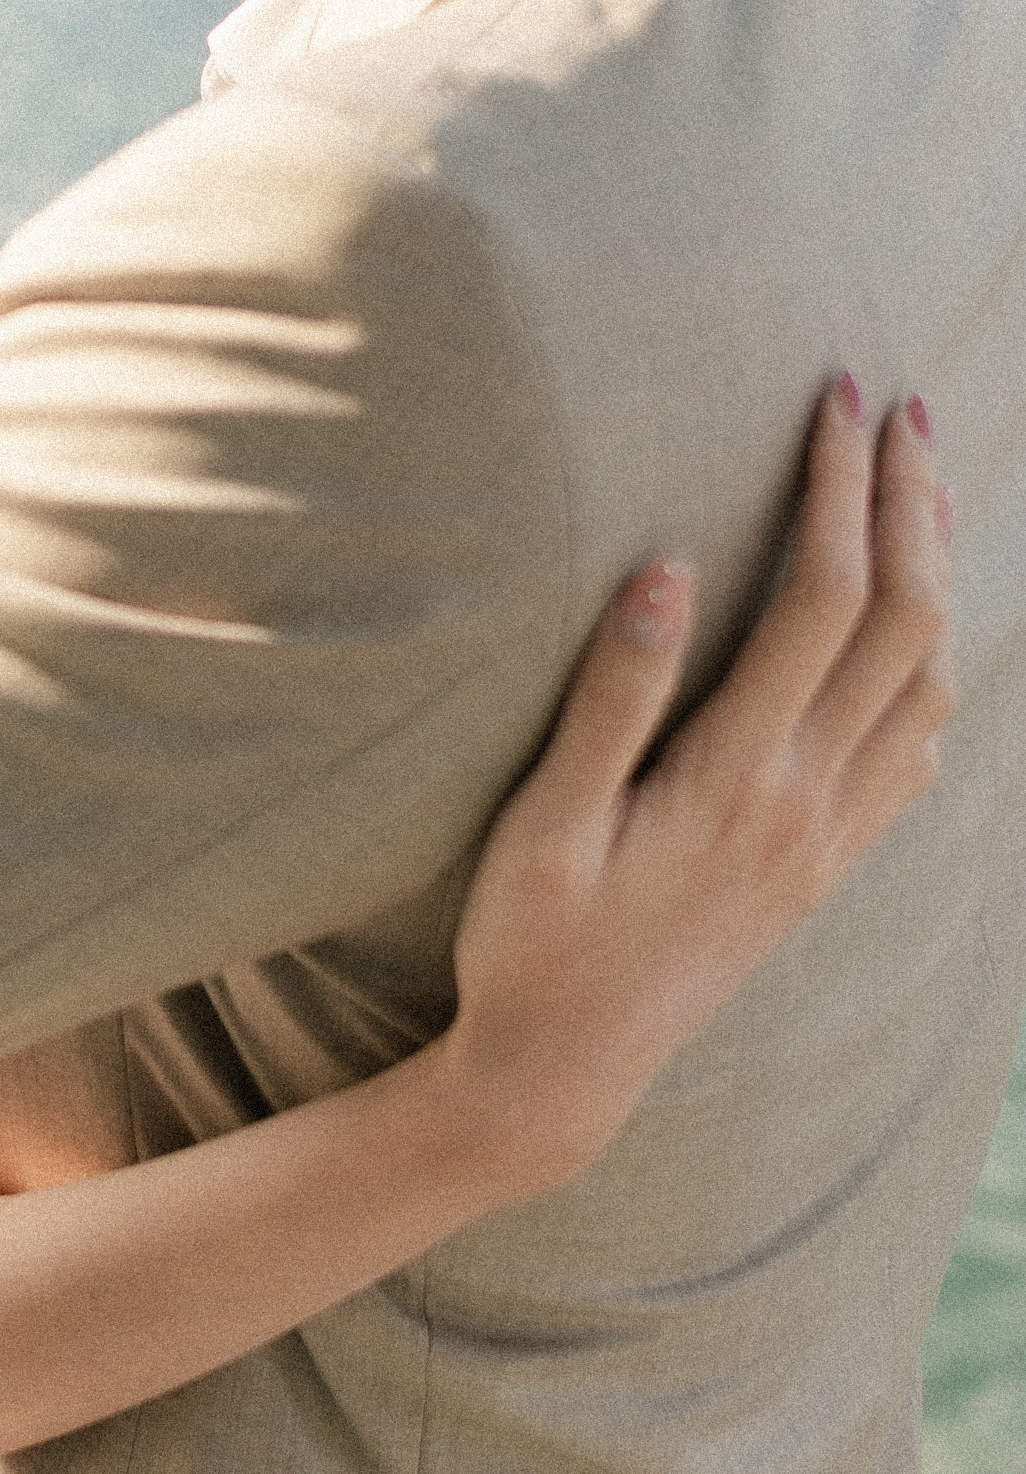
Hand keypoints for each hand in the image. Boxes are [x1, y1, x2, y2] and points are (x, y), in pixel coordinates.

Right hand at [445, 379, 953, 1197]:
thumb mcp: (544, 823)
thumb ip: (612, 695)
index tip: (833, 398)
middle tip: (900, 407)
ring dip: (942, 576)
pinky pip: (919, 754)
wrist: (564, 1076)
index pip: (827, 599)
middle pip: (908, 624)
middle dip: (912, 501)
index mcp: (739, 778)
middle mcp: (807, 804)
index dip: (840, 486)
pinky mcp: (824, 869)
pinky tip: (923, 637)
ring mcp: (827, 841)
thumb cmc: (532, 945)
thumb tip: (669, 568)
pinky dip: (939, 670)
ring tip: (926, 489)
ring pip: (934, 686)